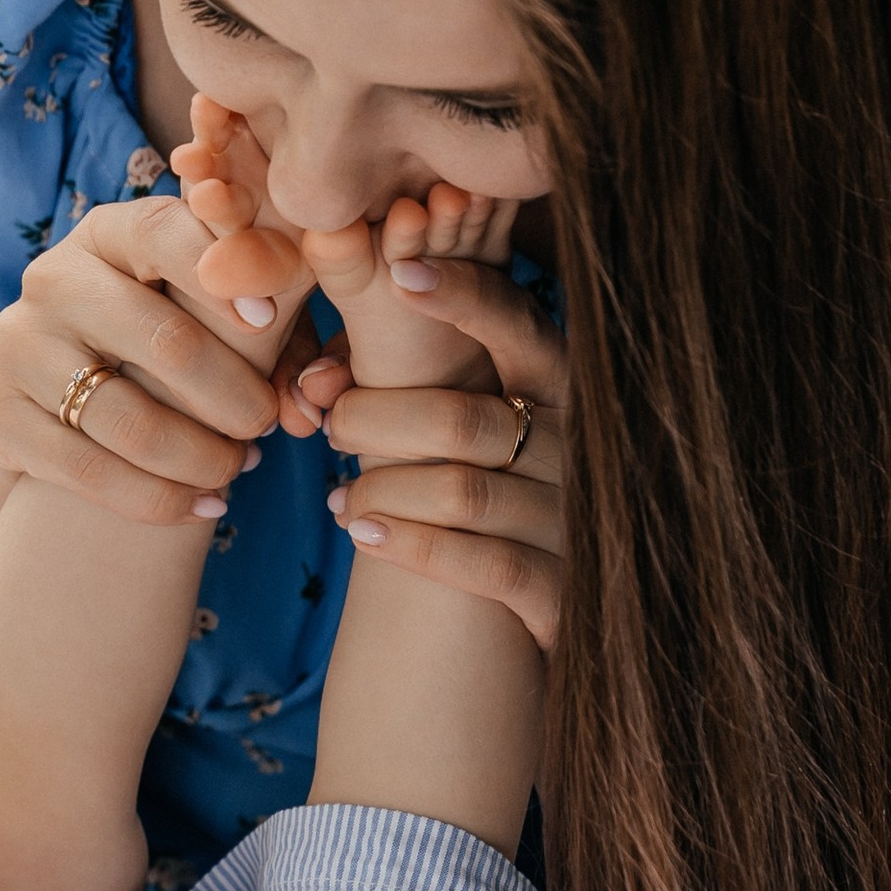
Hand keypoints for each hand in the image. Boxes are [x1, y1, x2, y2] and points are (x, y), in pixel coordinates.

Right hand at [0, 152, 320, 524]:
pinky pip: (87, 470)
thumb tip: (311, 400)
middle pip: (161, 339)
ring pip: (127, 420)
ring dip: (200, 457)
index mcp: (111, 233)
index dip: (226, 274)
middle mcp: (53, 277)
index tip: (270, 321)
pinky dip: (158, 499)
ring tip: (236, 469)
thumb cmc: (165, 339)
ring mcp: (16, 343)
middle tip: (265, 423)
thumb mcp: (214, 313)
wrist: (56, 393)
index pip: (167, 234)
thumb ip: (276, 331)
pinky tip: (202, 507)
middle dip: (232, 395)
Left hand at [297, 195, 569, 655]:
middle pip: (461, 420)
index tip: (400, 274)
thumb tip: (313, 378)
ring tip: (339, 501)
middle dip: (375, 420)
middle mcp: (578, 447)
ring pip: (461, 494)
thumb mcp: (465, 430)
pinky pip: (482, 562)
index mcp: (560, 389)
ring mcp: (575, 519)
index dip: (464, 295)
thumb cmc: (487, 501)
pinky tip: (363, 535)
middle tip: (330, 426)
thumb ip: (404, 387)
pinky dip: (411, 545)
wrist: (550, 616)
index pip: (518, 325)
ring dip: (380, 492)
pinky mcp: (563, 589)